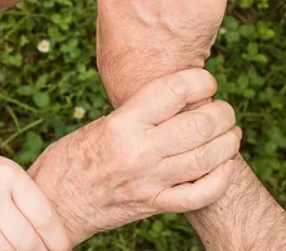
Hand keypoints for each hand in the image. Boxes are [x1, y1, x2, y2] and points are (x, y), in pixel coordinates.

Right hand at [28, 69, 240, 244]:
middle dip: (222, 113)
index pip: (175, 91)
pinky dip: (221, 179)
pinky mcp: (154, 205)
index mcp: (122, 124)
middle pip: (200, 124)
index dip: (201, 81)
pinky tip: (224, 166)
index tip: (206, 82)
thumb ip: (139, 114)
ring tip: (230, 133)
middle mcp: (138, 151)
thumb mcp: (101, 124)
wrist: (55, 202)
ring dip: (228, 142)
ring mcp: (149, 181)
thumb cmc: (72, 157)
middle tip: (223, 110)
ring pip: (208, 158)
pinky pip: (200, 194)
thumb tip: (180, 101)